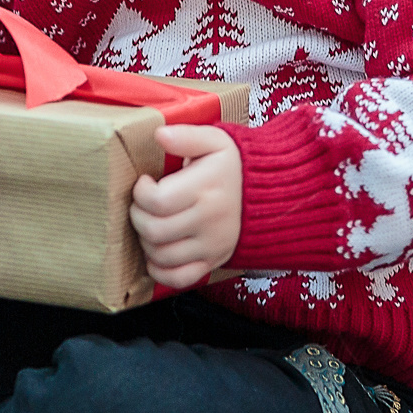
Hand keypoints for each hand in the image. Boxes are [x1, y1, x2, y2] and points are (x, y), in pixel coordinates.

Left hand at [132, 125, 243, 290]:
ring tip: (152, 222)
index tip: (145, 182)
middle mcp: (209, 221)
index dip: (140, 193)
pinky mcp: (213, 262)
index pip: (157, 201)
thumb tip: (160, 134)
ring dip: (146, 241)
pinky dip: (160, 270)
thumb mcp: (216, 141)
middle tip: (144, 204)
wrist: (274, 194)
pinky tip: (157, 252)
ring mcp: (212, 245)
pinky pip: (178, 279)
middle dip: (137, 216)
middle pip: (154, 230)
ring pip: (161, 256)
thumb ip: (186, 136)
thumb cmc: (237, 166)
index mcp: (206, 189)